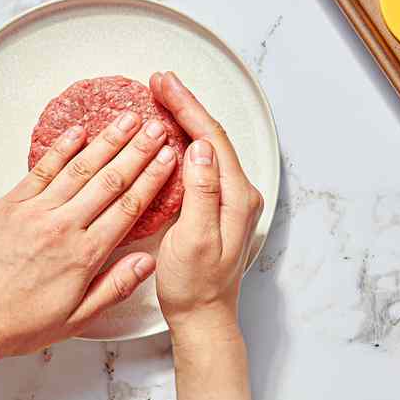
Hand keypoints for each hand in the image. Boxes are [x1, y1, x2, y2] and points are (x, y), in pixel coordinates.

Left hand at [0, 111, 177, 362]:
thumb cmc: (19, 323)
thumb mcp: (76, 319)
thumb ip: (115, 288)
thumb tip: (147, 263)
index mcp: (84, 255)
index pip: (128, 207)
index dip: (152, 178)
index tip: (168, 159)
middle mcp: (63, 227)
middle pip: (111, 180)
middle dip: (139, 151)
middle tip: (158, 128)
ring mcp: (36, 212)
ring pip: (80, 168)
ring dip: (108, 141)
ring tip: (128, 120)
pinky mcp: (11, 204)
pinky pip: (41, 169)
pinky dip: (62, 148)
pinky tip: (79, 131)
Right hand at [151, 71, 264, 342]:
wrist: (203, 318)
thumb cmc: (195, 287)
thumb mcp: (193, 240)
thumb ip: (200, 193)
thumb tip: (201, 149)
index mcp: (236, 196)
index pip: (212, 138)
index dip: (187, 107)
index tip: (164, 84)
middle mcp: (240, 191)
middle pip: (213, 135)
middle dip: (186, 104)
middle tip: (159, 81)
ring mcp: (231, 197)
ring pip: (209, 145)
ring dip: (186, 118)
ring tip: (163, 97)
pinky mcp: (219, 204)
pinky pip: (204, 161)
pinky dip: (186, 139)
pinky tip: (170, 133)